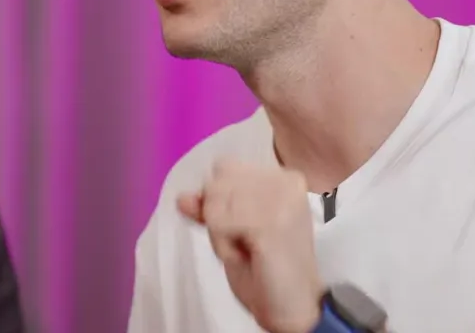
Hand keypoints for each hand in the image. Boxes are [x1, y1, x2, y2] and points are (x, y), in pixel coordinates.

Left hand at [178, 160, 323, 332]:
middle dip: (218, 217)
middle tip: (246, 242)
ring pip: (214, 202)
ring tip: (247, 250)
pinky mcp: (271, 222)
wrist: (292, 307)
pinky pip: (219, 222)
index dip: (218, 199)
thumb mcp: (233, 231)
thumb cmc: (266, 269)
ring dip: (220, 235)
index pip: (224, 167)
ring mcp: (281, 200)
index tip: (241, 227)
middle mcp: (286, 181)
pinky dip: (223, 246)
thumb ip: (210, 208)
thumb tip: (182, 198)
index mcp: (284, 177)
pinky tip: (246, 256)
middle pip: (216, 183)